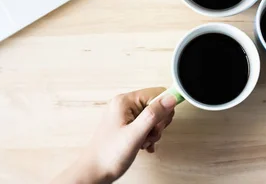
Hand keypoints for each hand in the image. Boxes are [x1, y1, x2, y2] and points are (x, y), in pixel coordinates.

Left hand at [52, 88, 176, 183]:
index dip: (164, 110)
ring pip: (153, 117)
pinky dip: (148, 135)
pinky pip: (147, 124)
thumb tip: (171, 98)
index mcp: (125, 101)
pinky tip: (142, 145)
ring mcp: (125, 114)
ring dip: (153, 132)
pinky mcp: (127, 124)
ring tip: (143, 142)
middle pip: (156, 105)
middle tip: (148, 135)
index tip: (160, 125)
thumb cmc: (108, 155)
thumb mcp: (135, 135)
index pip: (158, 93)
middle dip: (157, 123)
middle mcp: (125, 104)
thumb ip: (153, 115)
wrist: (94, 172)